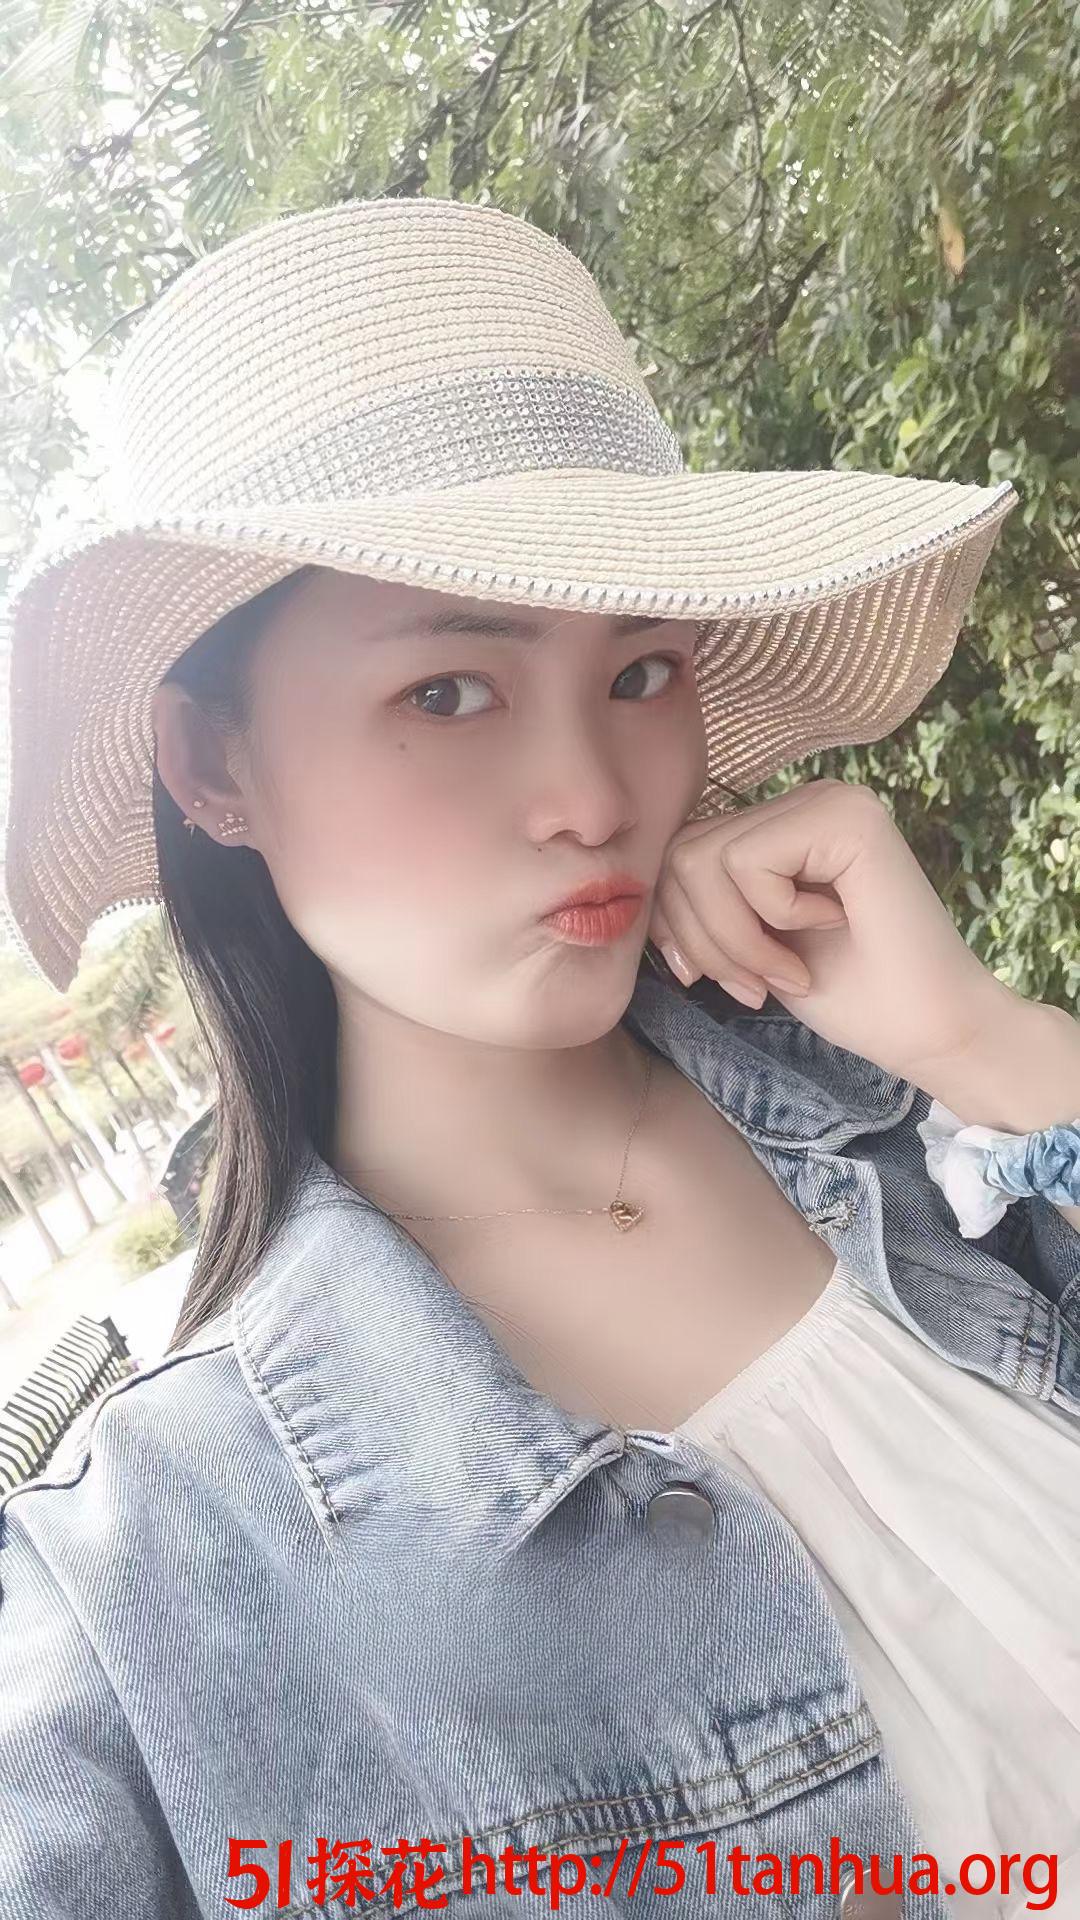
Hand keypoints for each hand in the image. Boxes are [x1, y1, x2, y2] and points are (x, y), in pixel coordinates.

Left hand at [647, 777, 1012, 1087]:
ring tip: (784, 972)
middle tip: (754, 985)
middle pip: (679, 853)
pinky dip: (768, 920)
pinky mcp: (845, 818)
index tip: (713, 979)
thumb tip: (630, 889)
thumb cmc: (849, 996)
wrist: (930, 1030)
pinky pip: (744, 863)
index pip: (678, 853)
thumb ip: (704, 901)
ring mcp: (829, 800)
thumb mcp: (750, 942)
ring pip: (700, 860)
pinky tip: (824, 935)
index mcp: (783, 823)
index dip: (676, 925)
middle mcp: (806, 798)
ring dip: (732, 939)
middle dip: (699, 938)